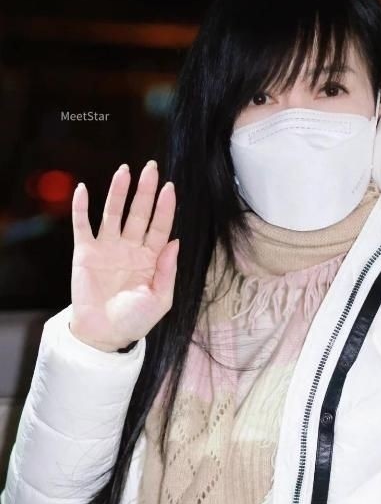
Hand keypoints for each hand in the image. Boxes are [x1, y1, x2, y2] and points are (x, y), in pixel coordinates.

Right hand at [69, 160, 178, 351]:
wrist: (104, 334)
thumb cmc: (135, 320)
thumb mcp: (160, 300)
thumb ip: (168, 271)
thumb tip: (175, 242)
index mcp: (151, 258)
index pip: (160, 226)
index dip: (165, 208)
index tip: (170, 188)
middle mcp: (130, 248)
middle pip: (139, 213)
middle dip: (145, 191)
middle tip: (151, 169)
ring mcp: (107, 248)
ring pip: (113, 213)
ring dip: (118, 192)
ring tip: (124, 171)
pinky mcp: (85, 252)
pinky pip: (82, 225)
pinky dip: (81, 207)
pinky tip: (83, 189)